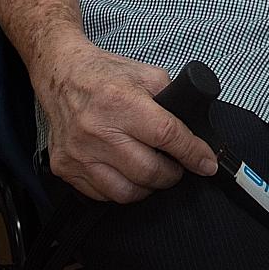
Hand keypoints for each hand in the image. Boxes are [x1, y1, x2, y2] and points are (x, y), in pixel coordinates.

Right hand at [34, 35, 217, 202]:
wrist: (61, 75)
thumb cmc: (105, 74)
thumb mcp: (146, 74)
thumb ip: (171, 100)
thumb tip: (194, 130)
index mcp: (121, 101)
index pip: (167, 135)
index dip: (193, 153)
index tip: (207, 163)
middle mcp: (97, 130)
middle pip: (149, 170)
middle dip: (172, 173)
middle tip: (177, 166)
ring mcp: (79, 152)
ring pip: (127, 191)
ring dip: (149, 186)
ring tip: (154, 172)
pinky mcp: (65, 168)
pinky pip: (102, 195)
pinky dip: (122, 189)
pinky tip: (128, 173)